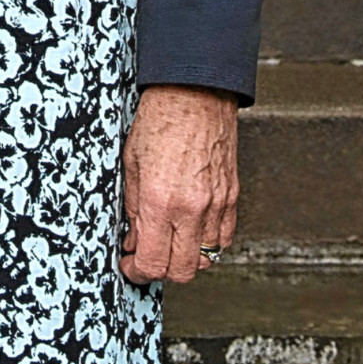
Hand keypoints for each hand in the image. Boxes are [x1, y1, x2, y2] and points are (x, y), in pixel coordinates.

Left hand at [120, 84, 239, 283]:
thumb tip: (135, 240)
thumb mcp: (131, 163)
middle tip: (146, 256)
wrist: (196, 91)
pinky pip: (223, 238)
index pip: (153, 263)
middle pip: (182, 271)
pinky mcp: (232, 196)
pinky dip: (207, 242)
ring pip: (206, 258)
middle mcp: (192, 208)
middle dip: (160, 271)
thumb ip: (134, 208)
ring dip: (185, 257)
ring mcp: (216, 204)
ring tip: (169, 240)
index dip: (137, 272)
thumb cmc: (160, 119)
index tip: (130, 265)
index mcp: (161, 200)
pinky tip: (191, 228)